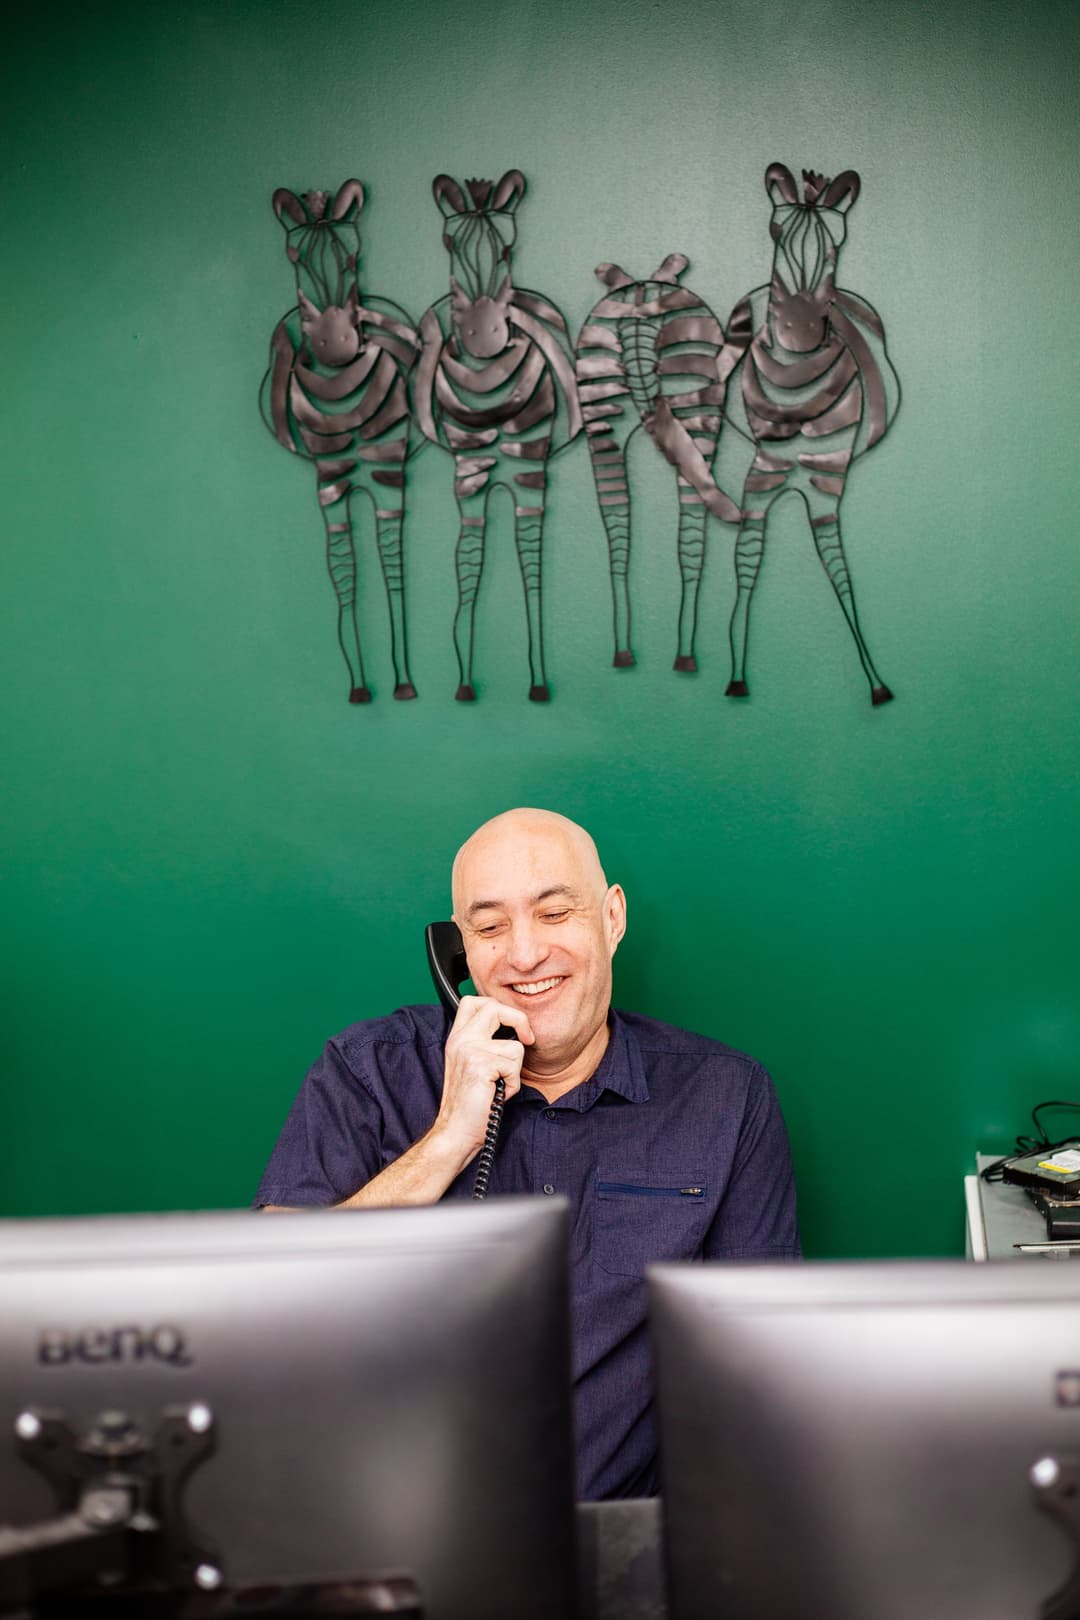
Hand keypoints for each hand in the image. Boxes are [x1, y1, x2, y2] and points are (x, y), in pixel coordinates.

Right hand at [437, 995, 533, 1159]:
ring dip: (515, 1070)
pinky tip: (497, 1094)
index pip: (473, 1001)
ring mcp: (469, 1051)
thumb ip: (483, 1044)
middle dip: (519, 1021)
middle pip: (495, 1007)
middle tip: (527, 1039)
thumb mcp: (471, 1066)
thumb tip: (514, 1030)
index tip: (512, 1026)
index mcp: (457, 1038)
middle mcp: (460, 1040)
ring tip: (499, 1085)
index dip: (498, 1006)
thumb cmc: (469, 1105)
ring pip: (515, 1046)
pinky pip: (514, 1067)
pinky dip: (513, 1085)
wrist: (456, 1132)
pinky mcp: (480, 1066)